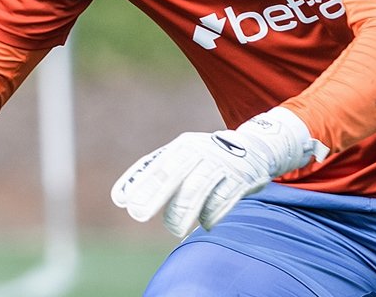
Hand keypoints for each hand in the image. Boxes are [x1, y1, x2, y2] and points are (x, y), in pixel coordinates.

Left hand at [111, 107, 325, 237]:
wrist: (255, 148)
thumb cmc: (207, 158)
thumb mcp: (184, 157)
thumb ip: (155, 173)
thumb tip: (120, 198)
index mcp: (184, 146)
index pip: (157, 164)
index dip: (139, 182)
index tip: (123, 201)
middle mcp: (202, 151)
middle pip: (175, 174)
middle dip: (155, 195)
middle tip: (138, 214)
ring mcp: (222, 164)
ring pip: (197, 189)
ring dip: (183, 213)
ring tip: (175, 229)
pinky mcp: (241, 179)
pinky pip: (222, 200)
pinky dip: (211, 215)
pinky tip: (205, 223)